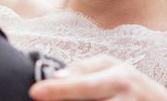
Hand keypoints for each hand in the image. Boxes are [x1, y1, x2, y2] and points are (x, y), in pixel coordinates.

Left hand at [28, 55, 166, 100]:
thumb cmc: (131, 85)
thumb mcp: (113, 68)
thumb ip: (85, 69)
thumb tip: (57, 76)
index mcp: (120, 79)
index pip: (85, 85)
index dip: (59, 89)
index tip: (35, 91)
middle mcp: (125, 99)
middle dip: (62, 100)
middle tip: (37, 95)